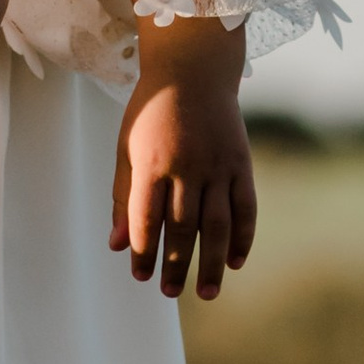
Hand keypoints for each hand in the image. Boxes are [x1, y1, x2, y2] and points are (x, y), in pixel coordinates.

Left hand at [112, 16, 255, 296]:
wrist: (194, 70)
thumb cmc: (151, 112)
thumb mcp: (126, 148)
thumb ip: (122, 197)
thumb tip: (118, 245)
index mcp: (152, 162)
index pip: (147, 217)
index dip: (144, 250)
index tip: (140, 276)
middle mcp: (188, 166)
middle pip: (183, 227)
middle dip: (176, 264)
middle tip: (170, 293)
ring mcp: (218, 165)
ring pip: (217, 224)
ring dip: (212, 262)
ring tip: (206, 292)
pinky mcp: (242, 163)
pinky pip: (246, 207)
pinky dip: (243, 237)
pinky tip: (235, 262)